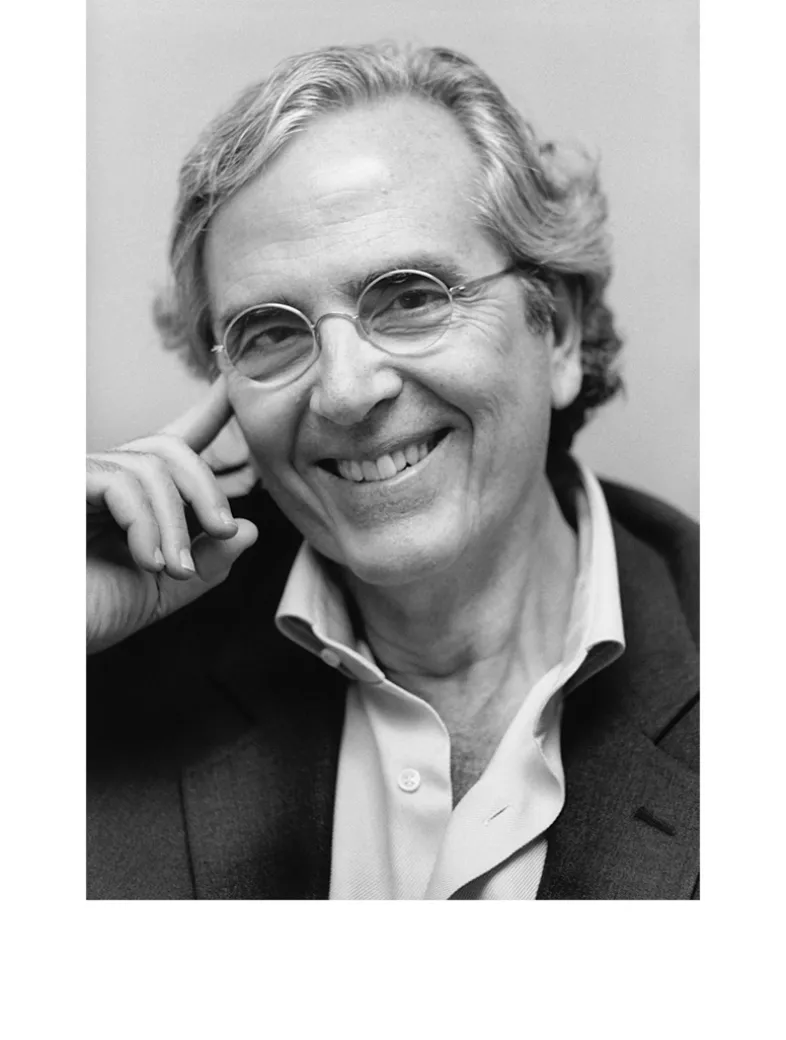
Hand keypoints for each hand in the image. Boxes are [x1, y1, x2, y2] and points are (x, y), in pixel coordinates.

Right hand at [86, 377, 258, 653]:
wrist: (43, 640)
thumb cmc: (87, 616)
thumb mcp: (162, 591)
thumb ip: (205, 562)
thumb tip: (249, 529)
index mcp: (127, 500)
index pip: (171, 445)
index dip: (206, 413)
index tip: (234, 386)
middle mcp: (102, 481)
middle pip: (169, 448)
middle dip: (207, 487)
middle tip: (222, 530)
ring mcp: (80, 480)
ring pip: (152, 467)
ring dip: (176, 523)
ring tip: (174, 569)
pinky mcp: (64, 486)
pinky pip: (122, 484)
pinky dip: (147, 524)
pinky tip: (148, 561)